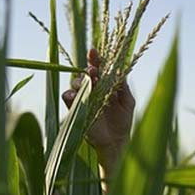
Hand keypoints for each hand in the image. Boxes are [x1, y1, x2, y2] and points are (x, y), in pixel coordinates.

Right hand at [62, 48, 135, 169]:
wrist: (117, 143)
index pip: (97, 68)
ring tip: (88, 81)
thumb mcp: (127, 101)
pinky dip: (69, 94)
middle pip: (85, 74)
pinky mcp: (76, 111)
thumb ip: (122, 86)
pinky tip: (75, 93)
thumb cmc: (123, 122)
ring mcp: (83, 100)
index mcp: (104, 86)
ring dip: (80, 80)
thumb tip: (120, 70)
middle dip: (88, 69)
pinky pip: (67, 98)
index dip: (95, 59)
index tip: (94, 51)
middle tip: (94, 70)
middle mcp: (92, 91)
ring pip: (75, 84)